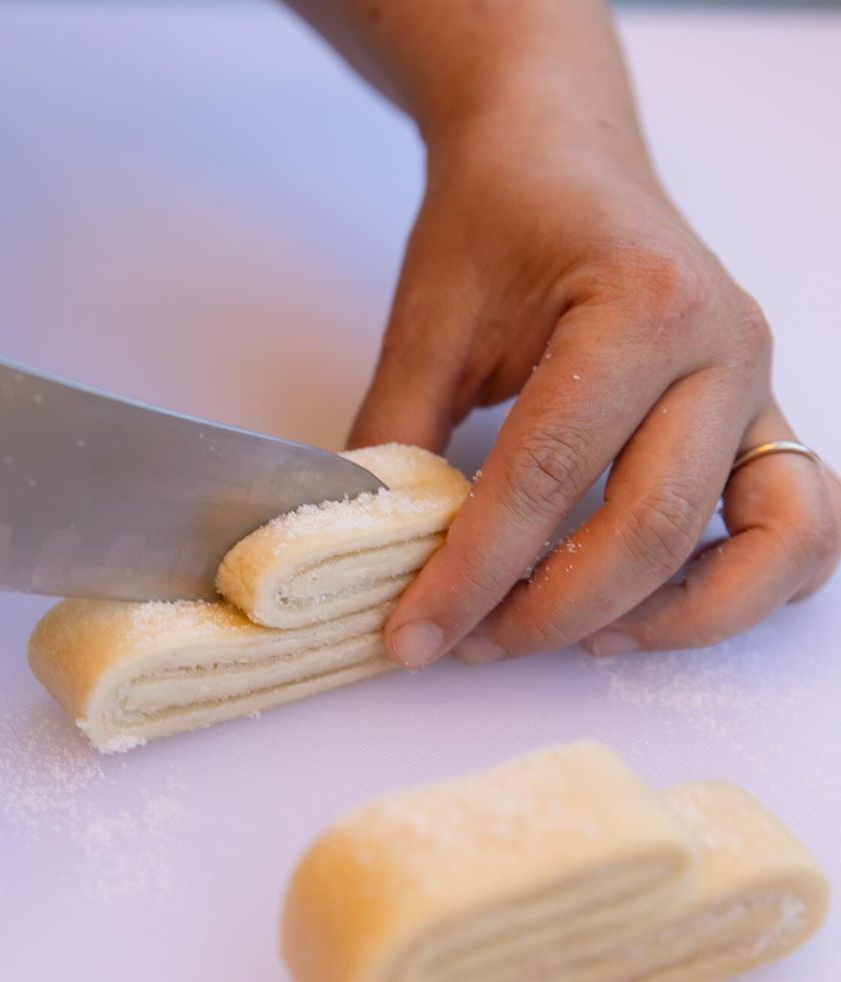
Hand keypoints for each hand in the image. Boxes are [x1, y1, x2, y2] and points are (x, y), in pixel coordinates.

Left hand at [356, 127, 840, 666]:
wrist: (560, 151)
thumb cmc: (499, 220)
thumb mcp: (427, 325)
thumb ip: (398, 444)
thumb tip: (373, 561)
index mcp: (641, 304)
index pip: (547, 478)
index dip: (471, 574)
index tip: (415, 633)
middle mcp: (722, 348)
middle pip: (650, 532)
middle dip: (549, 614)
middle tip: (470, 642)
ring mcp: (760, 388)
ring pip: (761, 550)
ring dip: (667, 622)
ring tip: (574, 636)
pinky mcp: (765, 421)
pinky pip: (801, 529)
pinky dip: (745, 589)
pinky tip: (655, 604)